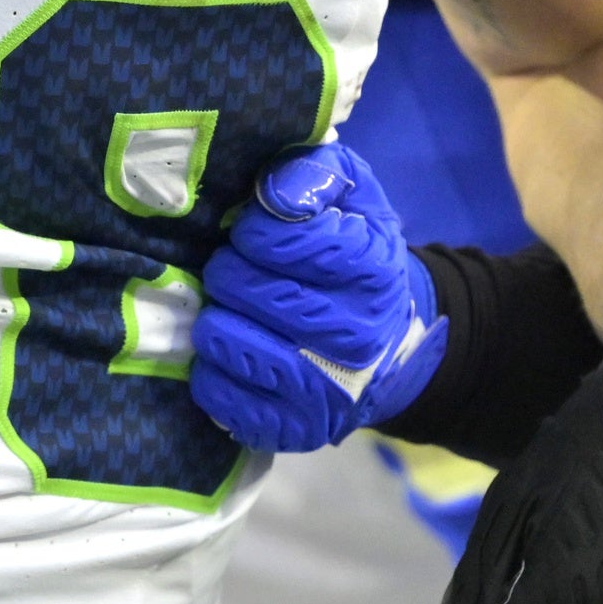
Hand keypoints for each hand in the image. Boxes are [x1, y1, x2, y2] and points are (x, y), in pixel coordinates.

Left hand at [186, 144, 444, 453]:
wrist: (392, 348)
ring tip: (231, 310)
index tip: (252, 234)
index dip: (252, 230)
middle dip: (228, 271)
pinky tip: (231, 353)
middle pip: (245, 289)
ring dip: (215, 318)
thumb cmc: (358, 258)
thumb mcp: (355, 200)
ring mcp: (323, 390)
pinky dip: (210, 369)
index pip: (281, 238)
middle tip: (235, 271)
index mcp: (372, 271)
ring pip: (224, 341)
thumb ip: (316, 174)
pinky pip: (217, 394)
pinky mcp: (292, 429)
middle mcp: (354, 335)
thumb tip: (272, 191)